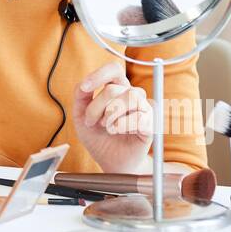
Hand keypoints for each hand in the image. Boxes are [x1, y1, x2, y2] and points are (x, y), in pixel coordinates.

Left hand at [72, 59, 153, 173]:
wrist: (110, 162)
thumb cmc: (98, 137)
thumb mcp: (81, 117)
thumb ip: (80, 98)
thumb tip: (83, 85)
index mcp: (116, 89)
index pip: (113, 69)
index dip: (98, 75)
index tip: (85, 88)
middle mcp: (131, 95)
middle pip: (114, 88)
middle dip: (96, 107)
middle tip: (90, 122)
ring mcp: (143, 108)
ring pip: (130, 97)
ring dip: (111, 115)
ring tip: (106, 127)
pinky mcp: (150, 124)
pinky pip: (139, 117)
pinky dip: (122, 125)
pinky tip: (116, 131)